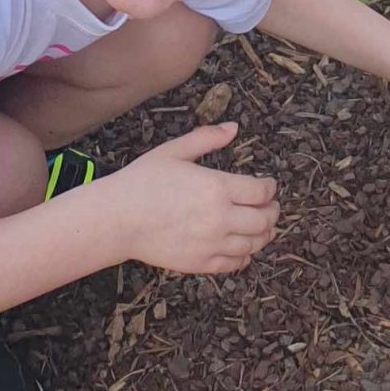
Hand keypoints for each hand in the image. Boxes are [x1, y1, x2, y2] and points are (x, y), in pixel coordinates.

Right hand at [116, 123, 279, 274]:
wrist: (117, 219)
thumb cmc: (142, 182)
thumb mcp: (173, 151)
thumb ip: (206, 138)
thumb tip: (233, 127)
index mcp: (217, 187)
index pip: (261, 191)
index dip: (270, 188)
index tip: (268, 186)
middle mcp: (220, 217)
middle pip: (264, 219)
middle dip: (272, 211)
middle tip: (271, 207)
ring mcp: (211, 243)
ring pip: (254, 243)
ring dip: (263, 234)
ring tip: (262, 227)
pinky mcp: (201, 263)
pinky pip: (235, 263)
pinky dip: (245, 256)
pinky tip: (242, 247)